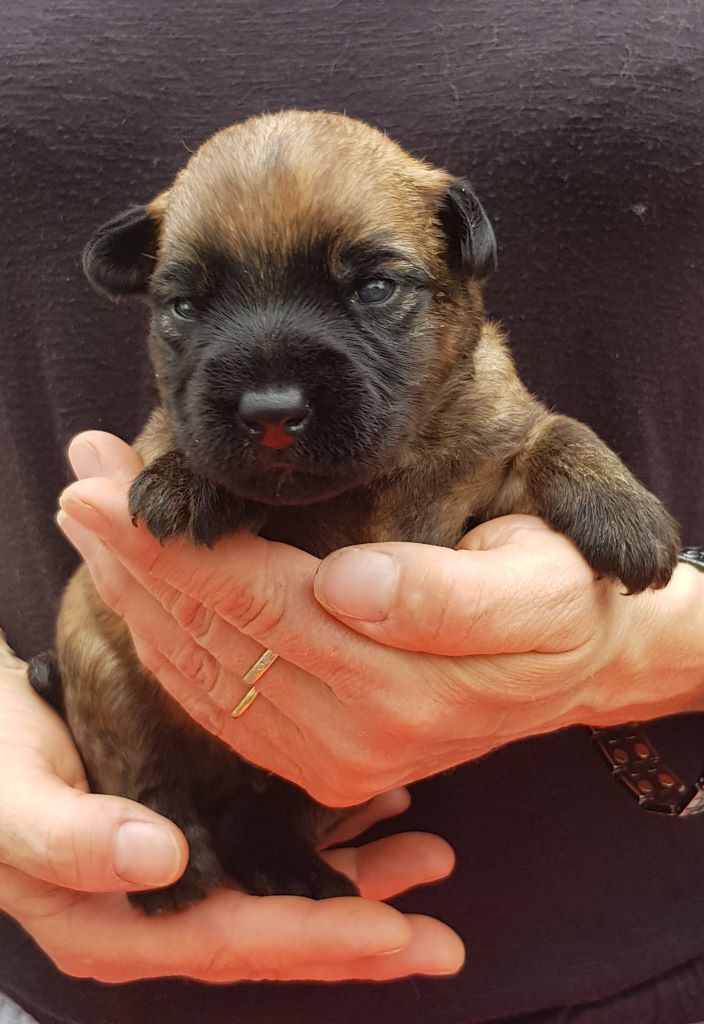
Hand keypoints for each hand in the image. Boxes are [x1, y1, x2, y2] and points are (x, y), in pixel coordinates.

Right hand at [0, 638, 461, 981]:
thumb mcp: (12, 805)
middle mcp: (156, 914)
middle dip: (361, 933)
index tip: (394, 935)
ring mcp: (177, 879)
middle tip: (443, 938)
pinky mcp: (192, 837)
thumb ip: (73, 840)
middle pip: (274, 932)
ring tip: (427, 860)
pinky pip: (267, 847)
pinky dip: (322, 837)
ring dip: (357, 882)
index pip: (234, 942)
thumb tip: (160, 859)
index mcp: (117, 928)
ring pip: (280, 891)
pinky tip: (371, 814)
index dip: (316, 938)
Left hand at [59, 432, 703, 811]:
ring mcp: (334, 760)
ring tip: (89, 522)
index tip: (106, 486)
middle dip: (132, 557)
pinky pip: (220, 705)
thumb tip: (346, 586)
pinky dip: (166, 645)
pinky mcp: (320, 765)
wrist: (571, 664)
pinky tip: (134, 594)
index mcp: (410, 689)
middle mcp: (359, 739)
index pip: (262, 604)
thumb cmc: (559, 598)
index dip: (177, 546)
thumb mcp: (541, 587)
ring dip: (134, 596)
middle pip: (213, 637)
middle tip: (77, 482)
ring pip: (202, 673)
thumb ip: (448, 596)